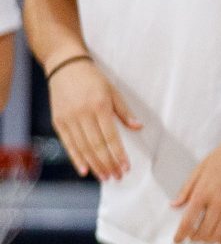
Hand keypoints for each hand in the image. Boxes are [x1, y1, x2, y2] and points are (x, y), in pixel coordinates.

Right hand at [50, 59, 140, 180]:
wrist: (65, 67)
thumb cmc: (93, 79)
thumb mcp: (113, 91)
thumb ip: (124, 111)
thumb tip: (138, 127)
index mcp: (99, 106)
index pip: (111, 137)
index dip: (118, 154)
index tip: (125, 167)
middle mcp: (82, 114)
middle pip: (96, 146)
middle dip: (107, 164)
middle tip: (116, 176)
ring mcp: (68, 119)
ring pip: (82, 147)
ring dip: (94, 165)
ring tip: (104, 177)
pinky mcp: (58, 122)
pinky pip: (68, 144)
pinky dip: (76, 158)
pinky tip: (84, 170)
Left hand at [171, 120, 220, 243]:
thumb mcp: (199, 169)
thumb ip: (186, 189)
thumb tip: (175, 204)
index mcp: (202, 193)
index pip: (188, 222)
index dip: (181, 235)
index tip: (178, 239)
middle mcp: (217, 203)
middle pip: (203, 232)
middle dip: (195, 238)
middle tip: (192, 237)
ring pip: (219, 233)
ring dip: (210, 240)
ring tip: (206, 238)